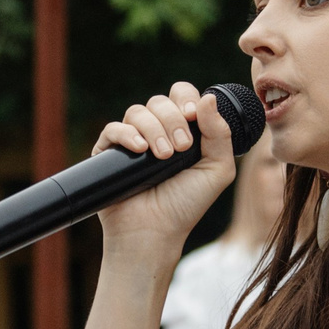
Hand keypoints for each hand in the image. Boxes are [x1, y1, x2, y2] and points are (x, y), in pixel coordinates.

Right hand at [91, 83, 237, 261]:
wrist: (154, 232)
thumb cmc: (186, 205)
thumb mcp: (217, 170)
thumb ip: (220, 133)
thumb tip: (208, 97)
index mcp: (183, 130)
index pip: (182, 96)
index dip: (187, 99)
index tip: (193, 116)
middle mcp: (157, 131)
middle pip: (160, 101)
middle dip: (173, 120)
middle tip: (181, 148)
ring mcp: (132, 141)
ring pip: (137, 111)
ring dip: (154, 129)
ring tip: (162, 156)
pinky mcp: (109, 153)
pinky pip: (113, 128)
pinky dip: (127, 134)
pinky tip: (140, 150)